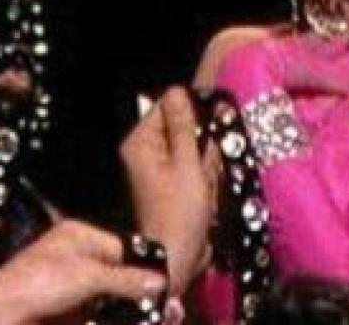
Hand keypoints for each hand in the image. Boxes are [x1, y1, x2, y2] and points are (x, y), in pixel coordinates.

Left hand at [0, 219, 168, 324]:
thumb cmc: (33, 285)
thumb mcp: (87, 277)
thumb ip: (126, 280)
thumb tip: (158, 283)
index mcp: (78, 237)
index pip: (122, 248)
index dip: (144, 268)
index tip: (164, 287)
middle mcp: (75, 260)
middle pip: (120, 276)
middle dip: (142, 293)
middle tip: (166, 311)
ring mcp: (70, 289)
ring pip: (112, 300)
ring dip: (132, 311)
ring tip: (158, 318)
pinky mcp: (65, 313)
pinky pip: (98, 314)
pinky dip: (113, 318)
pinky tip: (133, 321)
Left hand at [119, 88, 213, 294]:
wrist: (175, 259)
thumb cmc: (178, 213)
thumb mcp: (187, 164)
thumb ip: (184, 126)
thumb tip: (178, 89)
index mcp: (141, 142)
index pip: (169, 106)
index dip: (193, 116)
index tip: (208, 134)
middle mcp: (145, 152)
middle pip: (184, 129)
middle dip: (202, 148)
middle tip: (202, 172)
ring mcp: (159, 170)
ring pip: (195, 151)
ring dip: (207, 167)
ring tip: (202, 190)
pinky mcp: (173, 185)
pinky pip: (196, 171)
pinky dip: (205, 182)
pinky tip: (204, 199)